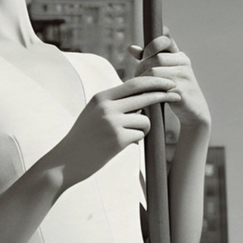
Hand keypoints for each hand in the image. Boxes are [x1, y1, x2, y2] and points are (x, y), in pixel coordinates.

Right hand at [46, 75, 180, 186]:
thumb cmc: (83, 138)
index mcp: (101, 97)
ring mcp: (112, 123)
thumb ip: (113, 103)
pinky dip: (136, 139)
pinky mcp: (117, 140)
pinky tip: (121, 145)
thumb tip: (141, 96)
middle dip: (163, 94)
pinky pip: (139, 136)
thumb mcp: (93, 112)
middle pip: (144, 96)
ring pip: (144, 120)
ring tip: (127, 136)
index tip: (168, 82)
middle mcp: (106, 107)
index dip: (154, 81)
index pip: (134, 84)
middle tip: (177, 95)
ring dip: (143, 128)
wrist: (65, 161)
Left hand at [128, 32, 210, 131]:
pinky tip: (144, 94)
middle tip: (136, 76)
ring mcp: (184, 76)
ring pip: (155, 71)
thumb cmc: (175, 89)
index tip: (144, 55)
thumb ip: (149, 59)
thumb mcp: (165, 72)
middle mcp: (184, 63)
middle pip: (155, 58)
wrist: (194, 111)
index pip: (165, 40)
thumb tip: (131, 48)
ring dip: (143, 79)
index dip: (151, 45)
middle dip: (142, 67)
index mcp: (180, 56)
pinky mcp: (181, 91)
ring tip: (139, 85)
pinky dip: (148, 90)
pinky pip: (158, 87)